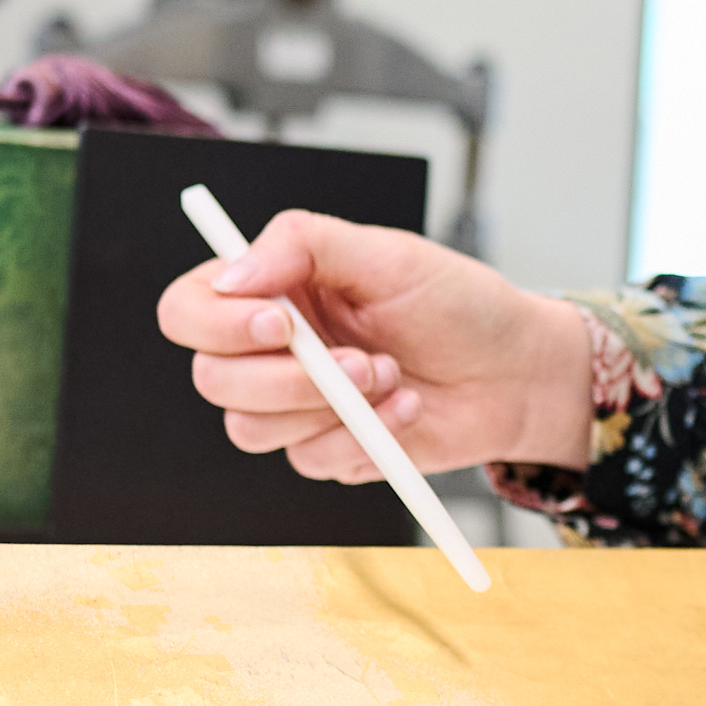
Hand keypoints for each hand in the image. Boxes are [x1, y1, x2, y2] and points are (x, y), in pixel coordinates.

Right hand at [155, 210, 594, 481]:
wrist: (516, 372)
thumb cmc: (457, 302)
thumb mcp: (387, 254)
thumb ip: (304, 244)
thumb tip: (233, 272)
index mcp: (273, 290)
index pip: (189, 309)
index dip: (215, 323)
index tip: (278, 324)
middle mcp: (271, 349)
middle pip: (211, 379)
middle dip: (283, 379)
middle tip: (357, 362)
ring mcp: (295, 404)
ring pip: (249, 430)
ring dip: (329, 408)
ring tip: (393, 376)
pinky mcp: (328, 449)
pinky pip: (309, 461)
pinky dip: (364, 437)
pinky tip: (407, 408)